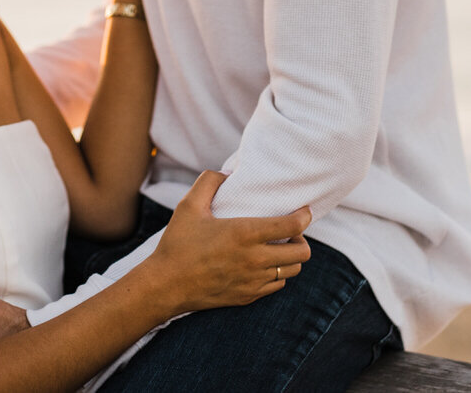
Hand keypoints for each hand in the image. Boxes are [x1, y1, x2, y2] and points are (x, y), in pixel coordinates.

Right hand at [148, 170, 311, 312]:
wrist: (165, 286)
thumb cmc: (177, 244)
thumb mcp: (189, 206)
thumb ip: (208, 181)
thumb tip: (226, 172)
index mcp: (245, 233)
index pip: (292, 226)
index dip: (304, 216)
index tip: (304, 211)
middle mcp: (255, 259)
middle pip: (302, 253)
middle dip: (301, 239)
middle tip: (289, 231)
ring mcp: (253, 281)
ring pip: (292, 271)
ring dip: (291, 258)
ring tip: (278, 247)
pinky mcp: (248, 296)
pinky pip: (277, 286)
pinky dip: (277, 274)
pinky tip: (264, 264)